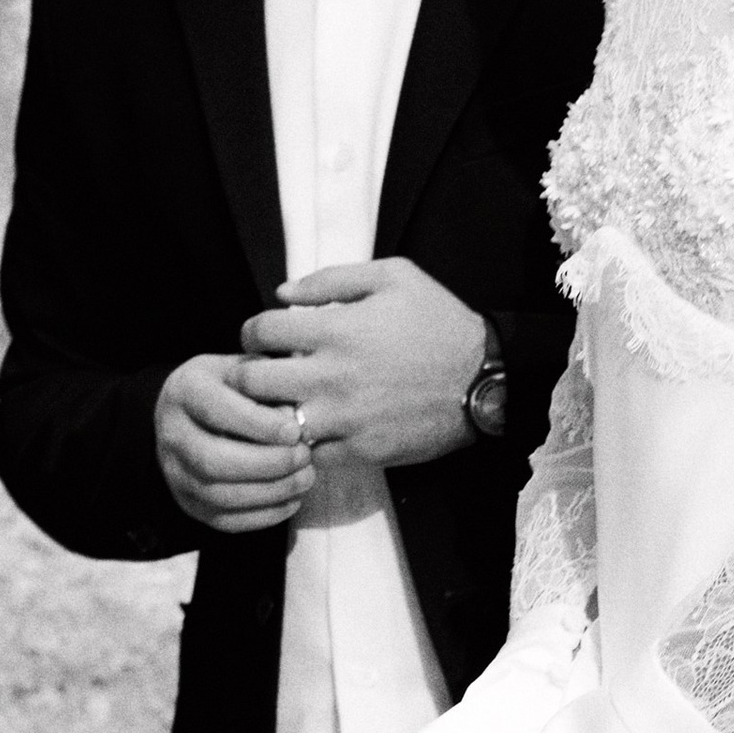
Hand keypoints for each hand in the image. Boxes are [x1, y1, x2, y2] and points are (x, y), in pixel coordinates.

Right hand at [156, 349, 314, 534]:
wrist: (196, 412)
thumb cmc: (233, 387)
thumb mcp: (248, 370)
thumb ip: (269, 385)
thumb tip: (296, 419)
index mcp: (184, 390)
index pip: (215, 410)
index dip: (258, 425)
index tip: (295, 432)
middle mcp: (171, 434)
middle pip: (213, 460)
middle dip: (267, 463)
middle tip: (304, 456)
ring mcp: (176, 473)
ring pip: (220, 495)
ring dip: (271, 491)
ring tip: (305, 478)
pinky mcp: (189, 503)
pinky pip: (226, 521)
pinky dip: (265, 515)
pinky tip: (293, 499)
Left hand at [236, 259, 486, 470]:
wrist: (486, 381)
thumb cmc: (441, 322)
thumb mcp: (394, 276)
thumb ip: (332, 280)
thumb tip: (281, 293)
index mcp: (336, 329)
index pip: (261, 330)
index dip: (252, 331)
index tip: (259, 338)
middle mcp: (332, 376)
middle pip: (253, 381)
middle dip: (247, 374)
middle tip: (259, 374)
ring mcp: (345, 419)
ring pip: (275, 424)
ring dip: (271, 415)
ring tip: (281, 407)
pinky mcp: (362, 450)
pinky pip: (311, 456)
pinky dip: (305, 446)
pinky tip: (314, 433)